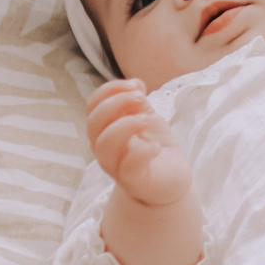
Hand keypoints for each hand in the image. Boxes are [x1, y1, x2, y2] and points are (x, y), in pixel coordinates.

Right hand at [86, 78, 193, 208]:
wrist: (171, 182)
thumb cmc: (154, 148)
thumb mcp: (146, 118)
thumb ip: (137, 102)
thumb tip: (135, 83)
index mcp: (105, 129)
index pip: (92, 106)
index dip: (109, 90)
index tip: (135, 85)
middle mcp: (105, 148)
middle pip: (93, 124)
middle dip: (116, 103)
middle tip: (142, 98)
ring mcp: (117, 167)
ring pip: (104, 145)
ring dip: (125, 125)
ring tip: (147, 120)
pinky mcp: (134, 181)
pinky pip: (128, 167)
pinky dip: (142, 152)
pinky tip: (156, 147)